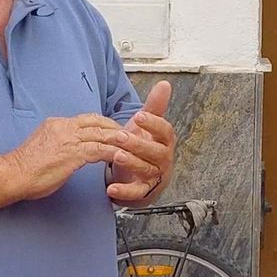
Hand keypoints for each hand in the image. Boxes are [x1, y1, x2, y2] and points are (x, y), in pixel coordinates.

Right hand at [7, 113, 124, 200]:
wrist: (12, 174)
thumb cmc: (25, 168)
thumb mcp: (44, 146)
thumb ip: (59, 143)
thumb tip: (69, 149)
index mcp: (56, 123)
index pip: (87, 118)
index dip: (104, 124)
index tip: (115, 130)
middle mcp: (64, 126)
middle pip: (99, 122)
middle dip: (117, 129)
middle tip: (131, 137)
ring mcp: (69, 138)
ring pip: (103, 134)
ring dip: (121, 141)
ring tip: (134, 147)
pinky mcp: (73, 153)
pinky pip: (101, 150)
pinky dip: (115, 153)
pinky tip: (124, 158)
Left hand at [107, 80, 176, 204]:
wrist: (141, 175)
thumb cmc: (144, 146)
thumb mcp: (148, 126)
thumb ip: (155, 106)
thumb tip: (165, 83)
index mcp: (165, 141)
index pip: (165, 131)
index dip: (153, 124)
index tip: (139, 116)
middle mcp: (163, 159)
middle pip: (156, 152)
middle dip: (138, 144)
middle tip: (120, 136)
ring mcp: (154, 176)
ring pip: (146, 170)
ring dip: (132, 163)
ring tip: (117, 156)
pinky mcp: (144, 192)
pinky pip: (136, 192)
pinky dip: (124, 192)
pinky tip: (111, 188)